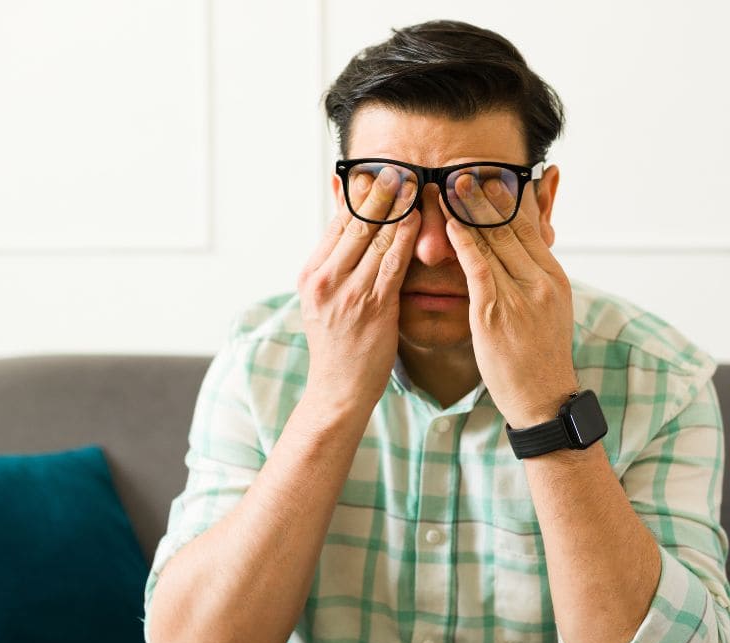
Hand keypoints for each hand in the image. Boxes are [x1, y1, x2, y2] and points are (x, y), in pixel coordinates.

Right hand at [298, 168, 418, 410]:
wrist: (338, 389)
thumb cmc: (337, 344)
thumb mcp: (323, 298)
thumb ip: (337, 260)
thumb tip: (346, 224)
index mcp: (311, 273)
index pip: (337, 222)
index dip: (358, 194)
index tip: (376, 170)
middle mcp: (325, 279)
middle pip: (354, 223)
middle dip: (378, 192)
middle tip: (397, 167)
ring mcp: (347, 293)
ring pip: (374, 238)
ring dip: (396, 208)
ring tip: (412, 183)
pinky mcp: (372, 308)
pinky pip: (392, 264)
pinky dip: (405, 238)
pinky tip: (418, 220)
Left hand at [442, 174, 577, 427]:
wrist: (543, 397)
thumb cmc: (539, 357)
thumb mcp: (548, 309)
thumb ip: (535, 275)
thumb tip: (527, 248)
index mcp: (553, 276)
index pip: (530, 224)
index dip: (509, 195)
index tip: (492, 171)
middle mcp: (540, 280)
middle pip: (511, 225)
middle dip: (485, 192)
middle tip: (464, 166)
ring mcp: (520, 295)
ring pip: (492, 240)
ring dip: (467, 208)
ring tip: (449, 182)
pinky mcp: (494, 313)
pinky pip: (477, 267)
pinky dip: (462, 240)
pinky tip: (448, 221)